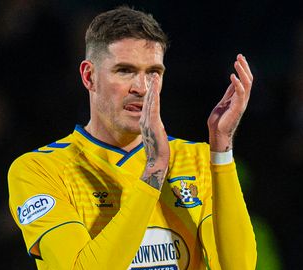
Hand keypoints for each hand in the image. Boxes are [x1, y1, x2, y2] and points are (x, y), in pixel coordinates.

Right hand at [140, 73, 169, 188]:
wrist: (156, 162)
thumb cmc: (157, 152)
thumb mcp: (157, 137)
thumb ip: (156, 129)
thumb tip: (157, 126)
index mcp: (145, 123)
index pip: (148, 105)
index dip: (151, 93)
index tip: (153, 82)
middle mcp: (144, 120)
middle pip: (148, 100)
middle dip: (151, 87)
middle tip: (153, 74)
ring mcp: (148, 122)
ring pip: (150, 102)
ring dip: (152, 88)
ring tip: (154, 77)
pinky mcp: (152, 124)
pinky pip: (153, 108)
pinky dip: (153, 98)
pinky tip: (155, 90)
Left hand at [208, 54, 252, 151]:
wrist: (217, 133)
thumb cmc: (220, 119)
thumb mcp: (225, 101)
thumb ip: (230, 92)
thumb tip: (234, 80)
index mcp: (240, 97)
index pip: (245, 80)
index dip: (244, 68)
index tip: (239, 58)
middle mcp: (243, 99)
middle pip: (248, 80)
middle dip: (245, 67)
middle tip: (239, 56)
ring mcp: (241, 103)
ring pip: (246, 84)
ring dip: (242, 72)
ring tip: (237, 62)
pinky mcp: (237, 108)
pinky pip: (240, 93)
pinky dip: (237, 84)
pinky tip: (232, 76)